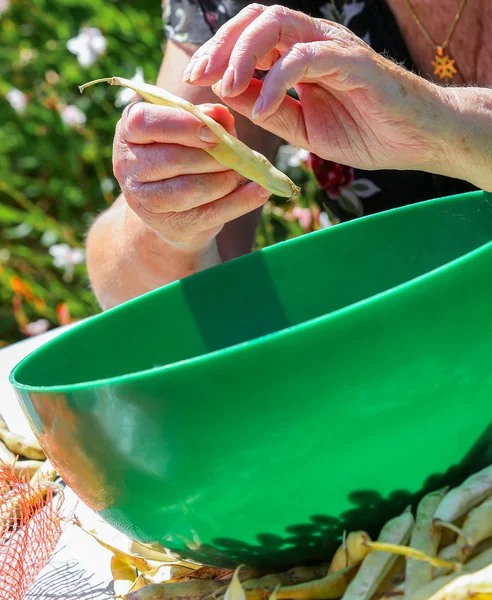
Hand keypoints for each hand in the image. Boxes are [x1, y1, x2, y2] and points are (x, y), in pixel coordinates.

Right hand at [113, 100, 271, 251]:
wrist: (173, 210)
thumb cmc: (183, 157)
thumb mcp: (190, 132)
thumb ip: (207, 119)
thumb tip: (222, 114)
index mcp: (129, 132)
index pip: (144, 122)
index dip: (182, 125)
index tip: (213, 130)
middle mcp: (127, 166)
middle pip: (172, 159)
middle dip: (211, 156)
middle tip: (236, 152)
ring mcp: (144, 201)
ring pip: (188, 189)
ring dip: (224, 179)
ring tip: (242, 171)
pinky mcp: (169, 226)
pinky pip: (210, 213)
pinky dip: (240, 202)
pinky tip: (260, 192)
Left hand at [184, 4, 455, 175]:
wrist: (416, 141)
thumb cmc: (365, 132)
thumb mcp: (303, 128)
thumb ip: (270, 110)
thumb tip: (228, 97)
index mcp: (300, 54)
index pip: (251, 36)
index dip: (219, 52)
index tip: (194, 79)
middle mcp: (313, 42)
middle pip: (256, 19)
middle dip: (221, 45)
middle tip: (198, 75)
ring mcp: (334, 47)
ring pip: (277, 25)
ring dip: (243, 54)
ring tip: (224, 87)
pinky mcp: (353, 61)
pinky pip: (306, 58)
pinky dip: (277, 80)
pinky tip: (260, 109)